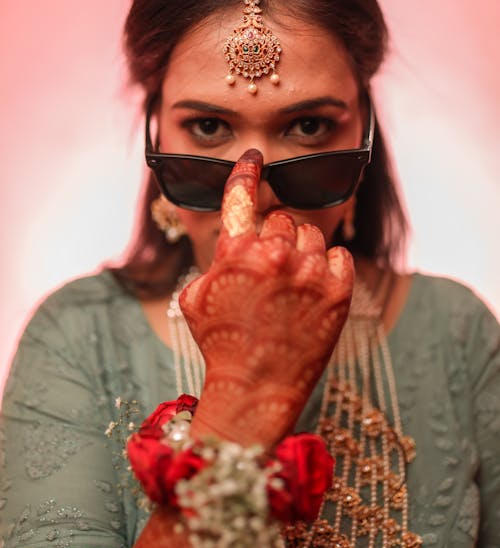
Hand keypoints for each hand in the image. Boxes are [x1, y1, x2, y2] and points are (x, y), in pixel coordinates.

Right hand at [180, 149, 353, 448]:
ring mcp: (311, 273)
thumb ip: (214, 260)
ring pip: (311, 234)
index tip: (254, 158)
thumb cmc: (220, 343)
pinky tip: (313, 288)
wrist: (256, 389)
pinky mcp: (339, 291)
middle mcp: (276, 255)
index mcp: (237, 252)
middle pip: (281, 219)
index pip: (242, 195)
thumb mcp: (195, 297)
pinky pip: (339, 255)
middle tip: (269, 270)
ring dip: (300, 251)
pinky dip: (328, 266)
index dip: (247, 172)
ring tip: (291, 284)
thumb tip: (232, 242)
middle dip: (273, 237)